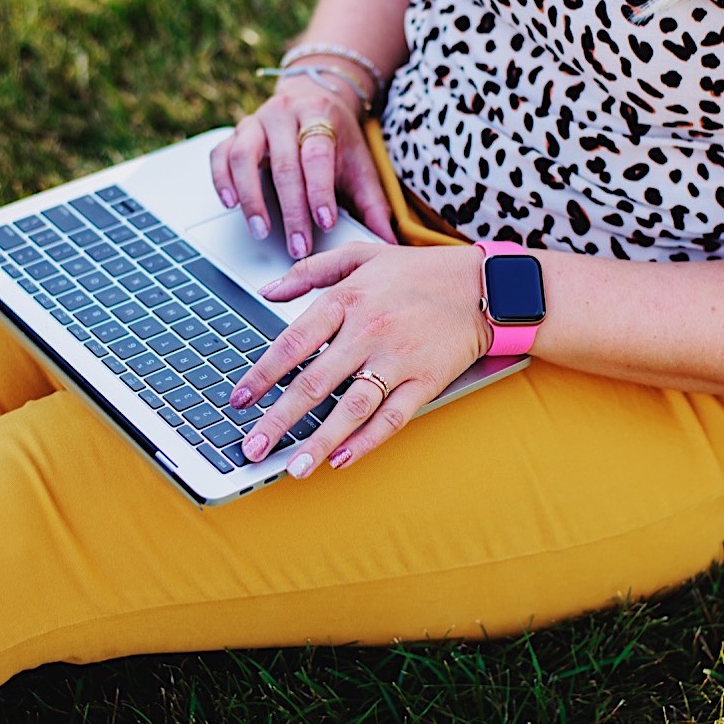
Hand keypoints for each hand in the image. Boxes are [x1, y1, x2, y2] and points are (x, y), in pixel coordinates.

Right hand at [210, 78, 396, 260]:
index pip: (317, 155)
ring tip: (261, 230)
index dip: (320, 191)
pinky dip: (221, 180)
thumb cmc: (337, 139)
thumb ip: (373, 204)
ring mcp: (255, 122)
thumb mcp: (360, 165)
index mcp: (320, 116)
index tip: (325, 223)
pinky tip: (231, 204)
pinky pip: (220, 155)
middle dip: (291, 210)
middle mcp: (284, 115)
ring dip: (251, 198)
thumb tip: (389, 242)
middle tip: (298, 246)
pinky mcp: (235, 133)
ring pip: (244, 157)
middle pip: (284, 164)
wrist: (315, 99)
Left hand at [228, 242, 492, 477]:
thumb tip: (267, 290)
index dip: (262, 374)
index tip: (239, 400)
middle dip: (278, 420)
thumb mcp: (362, 254)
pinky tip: (342, 459)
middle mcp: (368, 331)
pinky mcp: (425, 381)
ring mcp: (398, 359)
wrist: (485, 286)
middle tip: (252, 448)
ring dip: (319, 441)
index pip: (293, 343)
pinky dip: (367, 441)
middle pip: (314, 383)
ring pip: (351, 407)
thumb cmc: (420, 272)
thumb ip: (310, 271)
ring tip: (293, 468)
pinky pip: (392, 417)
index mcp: (348, 299)